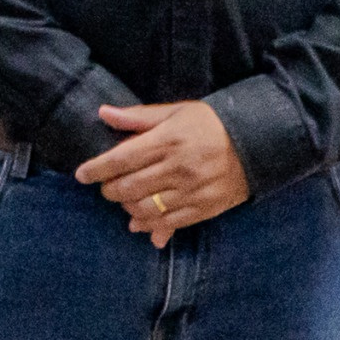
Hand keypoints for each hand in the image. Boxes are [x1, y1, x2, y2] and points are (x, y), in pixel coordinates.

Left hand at [76, 101, 251, 247]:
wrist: (258, 143)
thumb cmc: (210, 124)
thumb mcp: (176, 112)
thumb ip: (138, 117)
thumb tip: (103, 113)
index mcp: (168, 141)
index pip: (121, 159)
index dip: (96, 169)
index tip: (81, 174)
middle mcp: (179, 168)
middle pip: (129, 187)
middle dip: (110, 190)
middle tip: (106, 187)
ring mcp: (192, 191)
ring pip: (146, 209)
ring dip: (127, 208)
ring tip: (124, 201)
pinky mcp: (205, 208)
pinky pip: (170, 223)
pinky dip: (150, 226)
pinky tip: (138, 223)